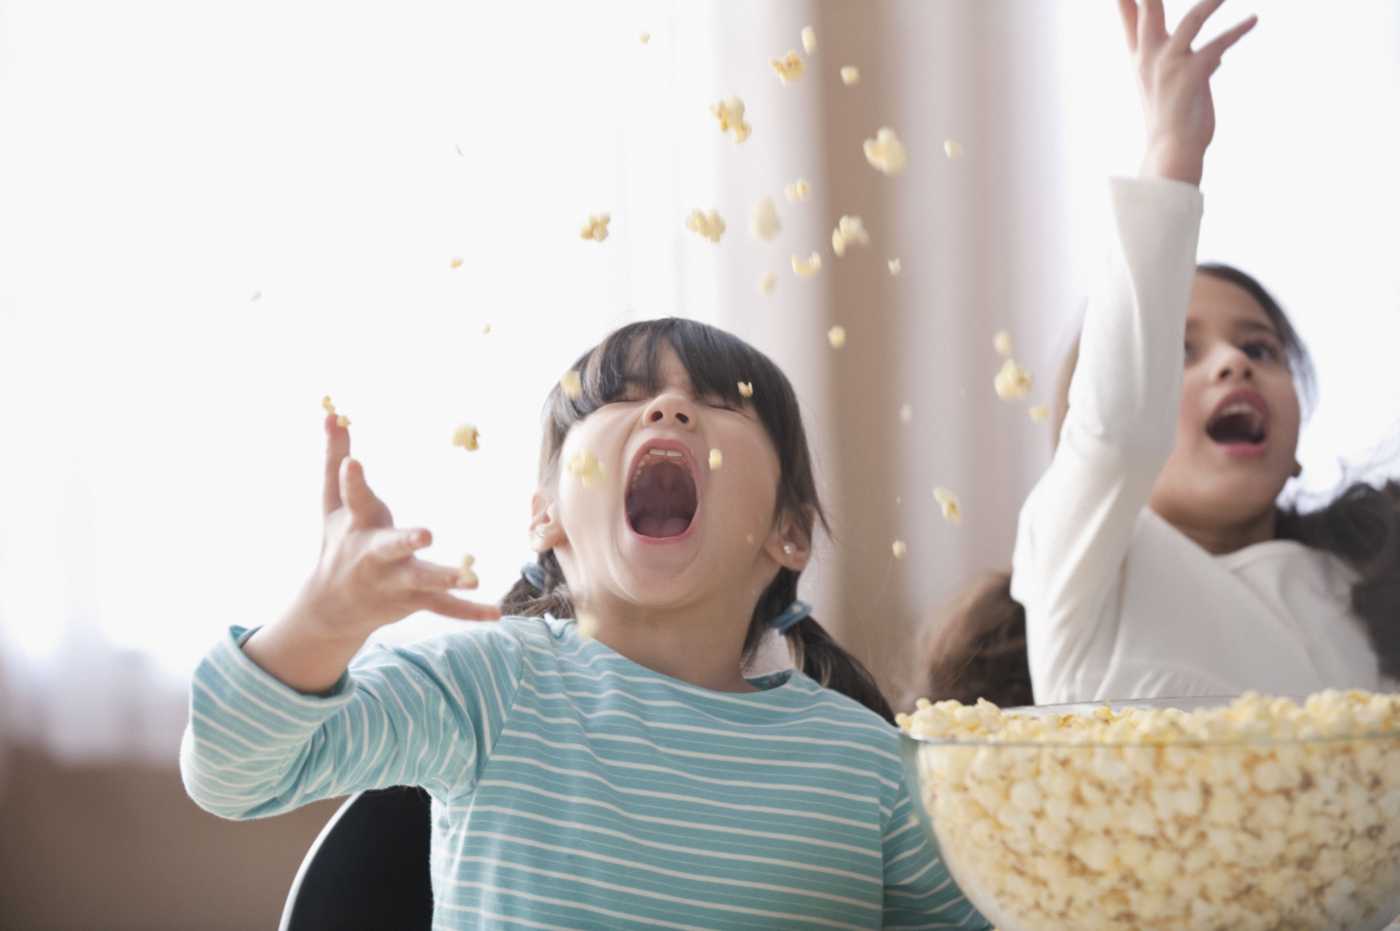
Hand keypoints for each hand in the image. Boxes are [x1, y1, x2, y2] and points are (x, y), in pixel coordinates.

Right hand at [297, 412, 501, 640]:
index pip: (353, 498)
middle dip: (405, 541)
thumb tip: (332, 413)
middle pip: (389, 547)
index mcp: (356, 527)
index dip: (352, 480)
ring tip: (471, 578)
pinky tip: (495, 613)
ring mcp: (394, 581)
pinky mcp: (413, 600)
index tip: (354, 461)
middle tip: (426, 534)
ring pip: (421, 580)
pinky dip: (467, 611)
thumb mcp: (331, 503)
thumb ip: (335, 458)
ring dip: (444, 577)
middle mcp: (373, 556)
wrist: (330, 608)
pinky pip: (443, 607)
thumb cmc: (336, 542)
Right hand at [1117, 0, 1256, 184]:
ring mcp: (1169, 65)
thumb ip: (1194, 65)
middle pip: (1148, 10)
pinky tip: (1253, 20)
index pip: (1130, 19)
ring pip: (1190, 20)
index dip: (1127, 2)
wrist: (1172, 151)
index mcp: (1142, 59)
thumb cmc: (1176, 122)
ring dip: (1210, 3)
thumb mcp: (1178, 89)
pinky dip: (1237, 32)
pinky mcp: (1190, 75)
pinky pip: (1218, 45)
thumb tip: (1219, 54)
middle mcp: (1150, 58)